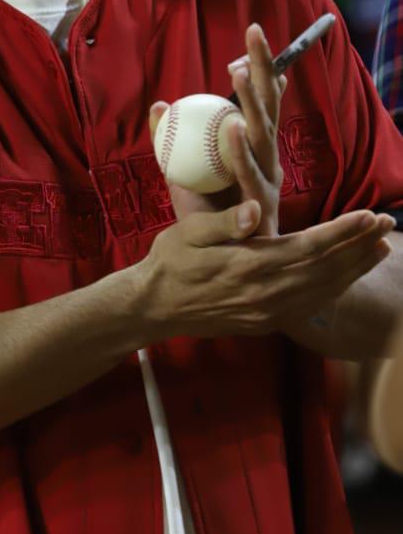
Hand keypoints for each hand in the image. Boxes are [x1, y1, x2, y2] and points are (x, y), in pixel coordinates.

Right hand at [137, 201, 394, 339]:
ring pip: (323, 290)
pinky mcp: (266, 322)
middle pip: (325, 269)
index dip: (342, 232)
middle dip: (359, 245)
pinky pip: (311, 305)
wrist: (154, 308)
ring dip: (355, 269)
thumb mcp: (187, 233)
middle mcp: (265, 293)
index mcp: (249, 266)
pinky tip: (348, 277)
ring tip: (381, 248)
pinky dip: (335, 289)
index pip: (308, 247)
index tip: (369, 215)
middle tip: (388, 223)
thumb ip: (223, 223)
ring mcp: (268, 312)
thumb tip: (255, 211)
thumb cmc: (169, 262)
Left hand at [149, 23, 285, 235]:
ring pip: (261, 136)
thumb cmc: (207, 217)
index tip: (251, 33)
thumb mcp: (183, 172)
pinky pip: (247, 175)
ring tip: (239, 74)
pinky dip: (240, 153)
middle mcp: (266, 161)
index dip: (258, 68)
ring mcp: (266, 183)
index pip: (258, 99)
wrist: (220, 268)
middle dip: (262, 70)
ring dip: (251, 104)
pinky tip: (231, 129)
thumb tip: (159, 103)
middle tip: (253, 35)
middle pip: (267, 107)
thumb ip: (170, 140)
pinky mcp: (258, 207)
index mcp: (253, 149)